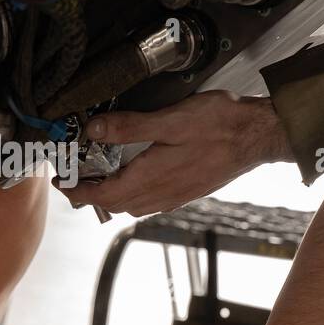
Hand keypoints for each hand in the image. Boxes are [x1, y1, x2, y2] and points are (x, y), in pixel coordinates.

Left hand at [57, 92, 290, 216]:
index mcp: (152, 177)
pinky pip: (152, 202)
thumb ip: (129, 127)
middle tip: (76, 179)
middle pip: (116, 204)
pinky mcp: (188, 192)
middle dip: (92, 195)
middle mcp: (162, 194)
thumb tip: (94, 131)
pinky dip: (134, 194)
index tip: (63, 184)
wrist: (260, 136)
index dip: (79, 192)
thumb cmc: (221, 124)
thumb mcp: (170, 119)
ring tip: (101, 177)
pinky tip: (135, 177)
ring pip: (134, 205)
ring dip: (113, 196)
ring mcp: (177, 196)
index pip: (104, 195)